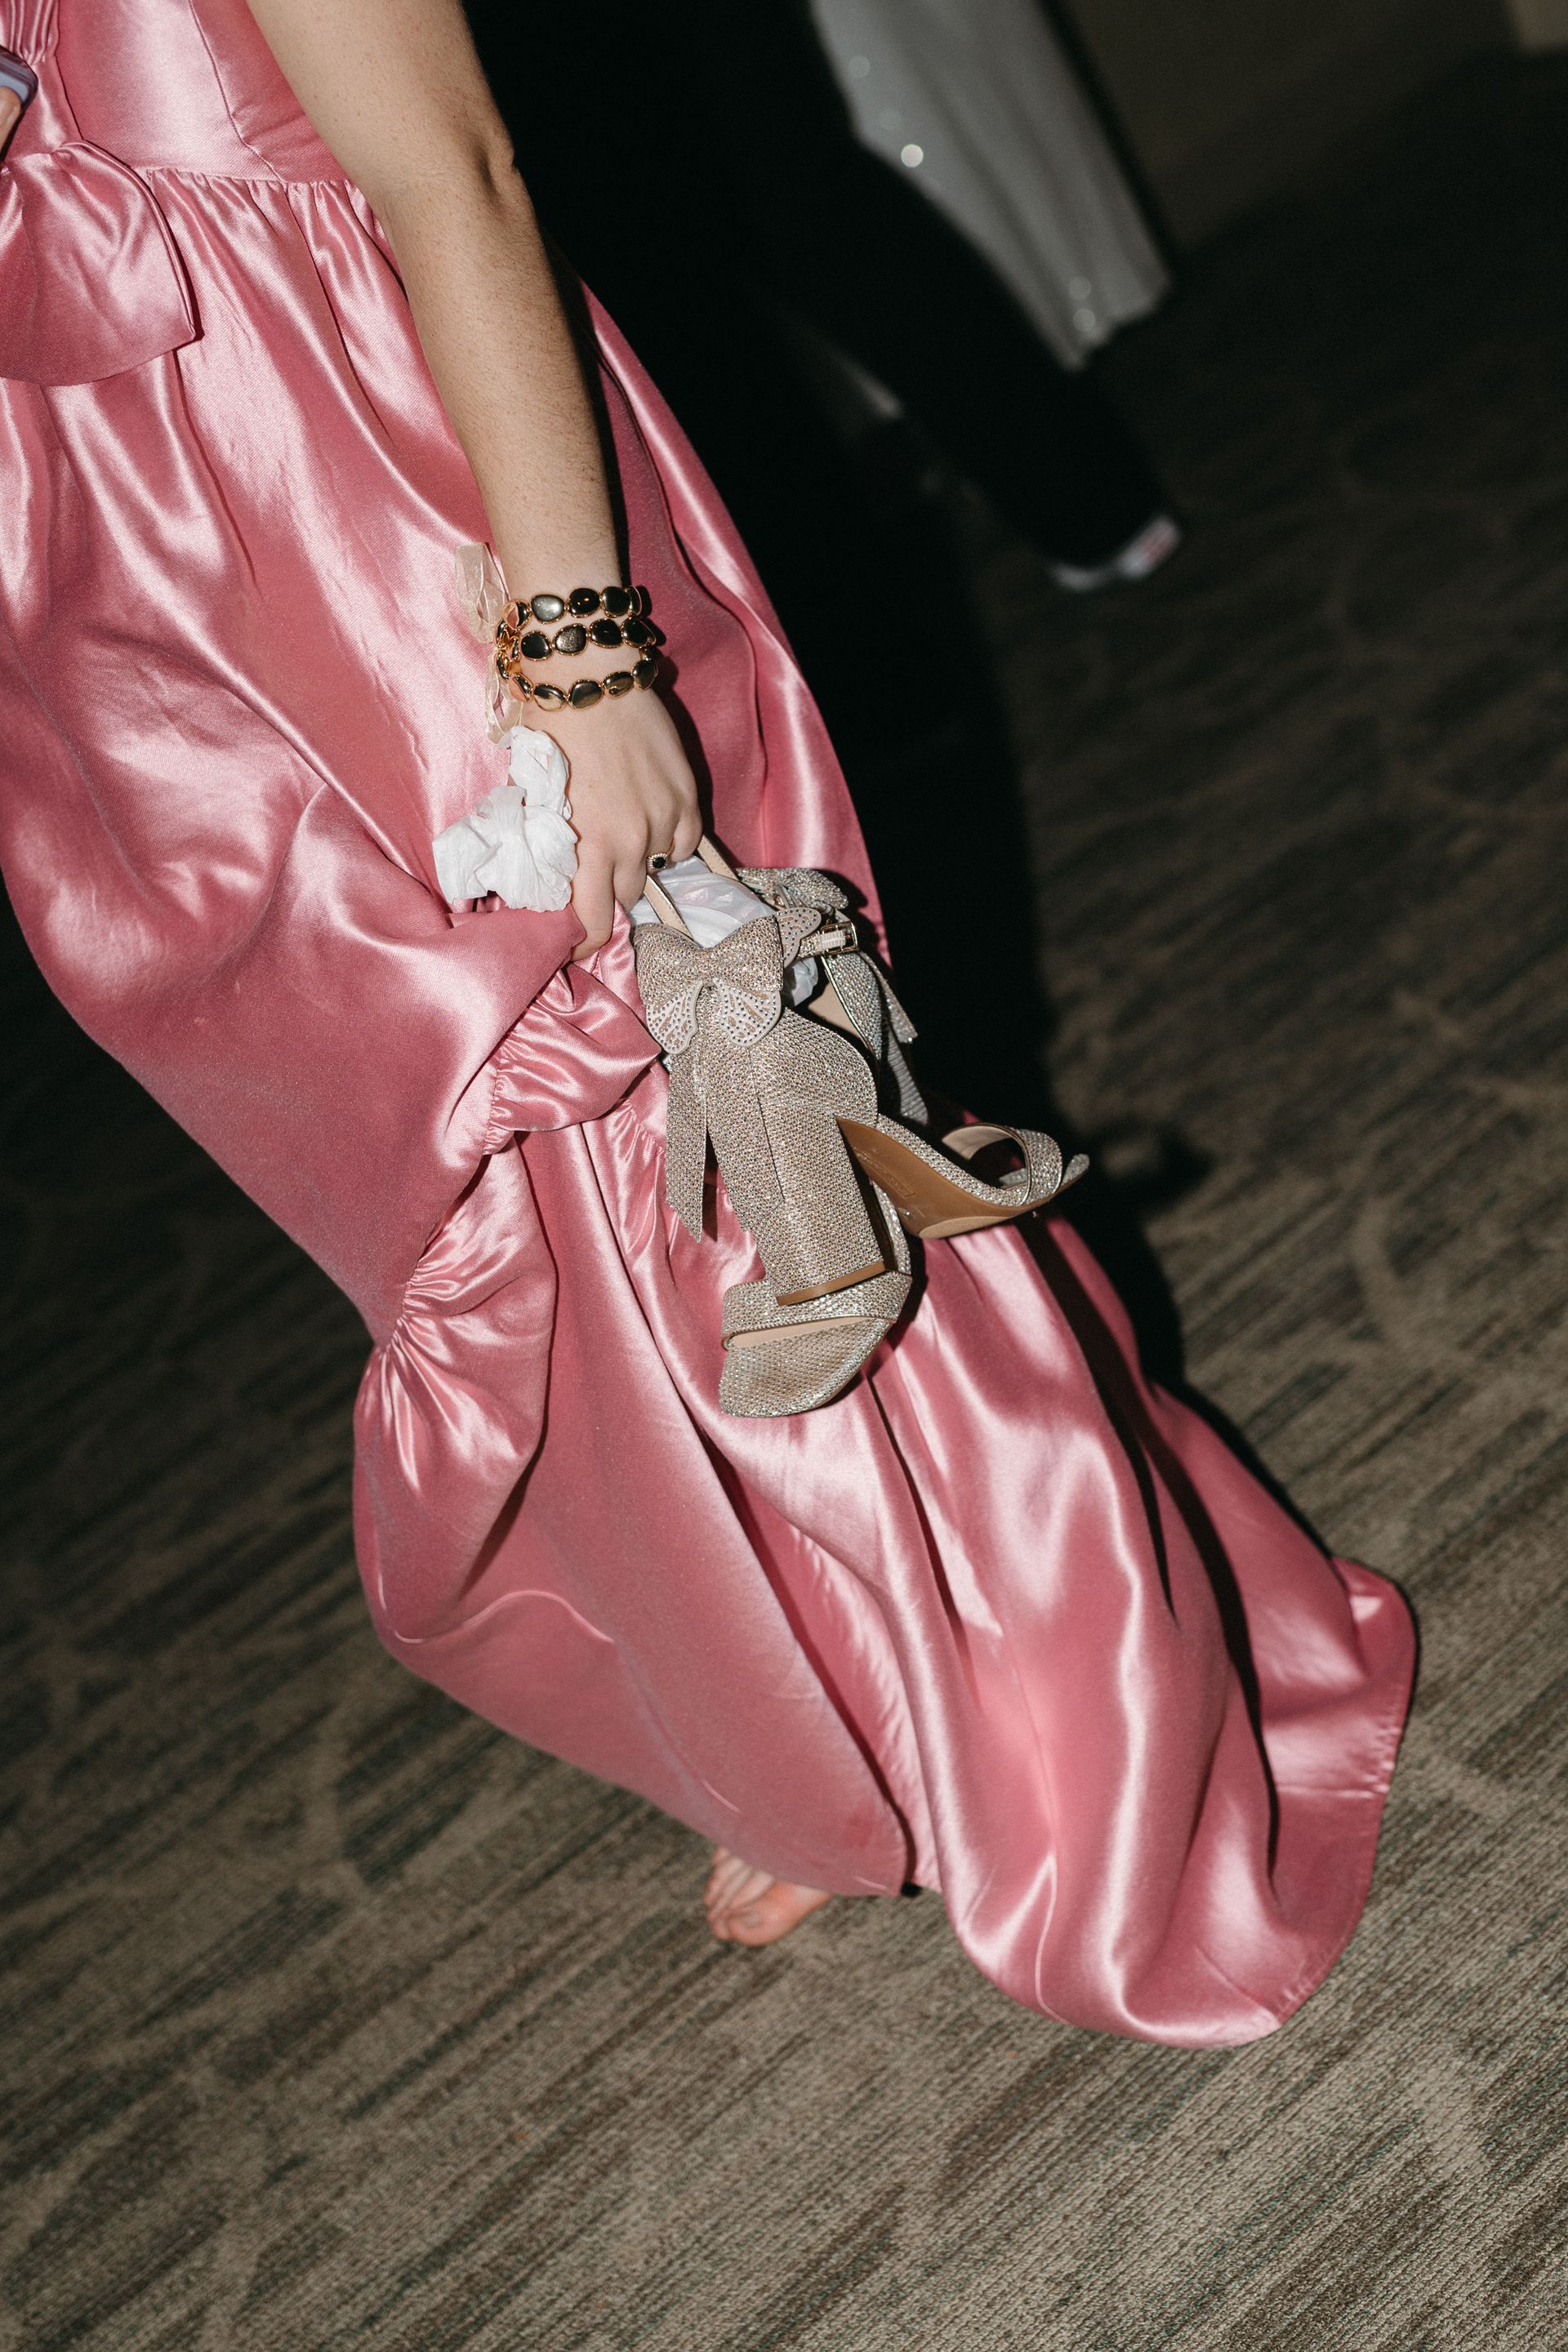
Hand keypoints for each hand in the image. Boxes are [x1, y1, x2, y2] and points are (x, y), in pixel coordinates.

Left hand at [547, 690, 702, 960]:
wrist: (588, 675)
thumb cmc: (549, 728)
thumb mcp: (537, 796)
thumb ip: (552, 840)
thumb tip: (556, 874)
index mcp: (585, 846)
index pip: (595, 924)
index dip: (584, 945)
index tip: (574, 946)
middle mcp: (630, 841)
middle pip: (627, 898)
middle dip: (608, 893)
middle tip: (594, 874)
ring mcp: (663, 818)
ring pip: (656, 869)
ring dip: (639, 865)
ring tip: (622, 840)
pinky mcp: (686, 795)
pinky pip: (685, 842)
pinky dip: (669, 842)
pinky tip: (652, 825)